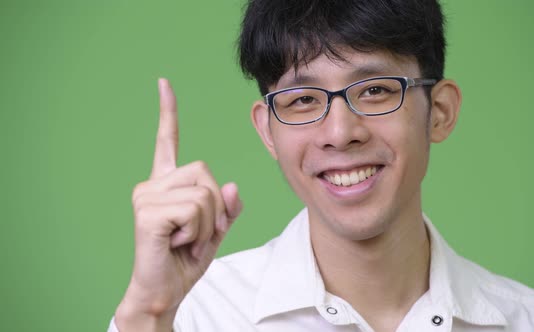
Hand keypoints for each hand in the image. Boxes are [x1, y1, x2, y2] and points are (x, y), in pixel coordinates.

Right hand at [115, 78, 241, 330]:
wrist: (166, 290)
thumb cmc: (186, 259)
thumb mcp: (216, 230)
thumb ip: (226, 208)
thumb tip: (232, 186)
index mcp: (167, 183)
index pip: (168, 141)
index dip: (169, 112)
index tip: (164, 83)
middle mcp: (153, 184)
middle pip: (205, 172)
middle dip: (215, 207)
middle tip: (197, 233)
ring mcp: (147, 196)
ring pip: (204, 193)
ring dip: (208, 224)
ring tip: (188, 240)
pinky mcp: (147, 212)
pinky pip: (195, 209)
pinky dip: (199, 232)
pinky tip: (179, 243)